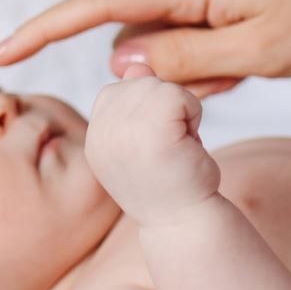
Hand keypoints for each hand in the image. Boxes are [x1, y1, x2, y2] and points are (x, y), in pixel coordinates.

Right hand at [0, 0, 290, 96]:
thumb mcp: (255, 54)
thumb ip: (183, 61)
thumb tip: (119, 61)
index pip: (101, 3)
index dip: (48, 26)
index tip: (4, 49)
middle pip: (136, 35)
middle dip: (165, 74)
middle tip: (232, 80)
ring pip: (165, 44)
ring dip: (196, 71)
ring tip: (252, 67)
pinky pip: (191, 36)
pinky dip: (211, 61)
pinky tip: (252, 59)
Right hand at [84, 63, 219, 225]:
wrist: (186, 223)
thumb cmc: (172, 181)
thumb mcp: (146, 137)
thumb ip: (137, 99)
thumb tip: (136, 66)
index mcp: (95, 135)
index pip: (121, 90)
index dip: (149, 112)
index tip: (154, 150)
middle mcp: (101, 131)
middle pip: (143, 83)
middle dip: (168, 110)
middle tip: (170, 150)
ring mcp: (124, 131)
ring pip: (162, 86)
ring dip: (183, 115)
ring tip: (178, 149)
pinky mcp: (151, 130)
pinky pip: (180, 96)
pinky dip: (194, 117)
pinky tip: (188, 148)